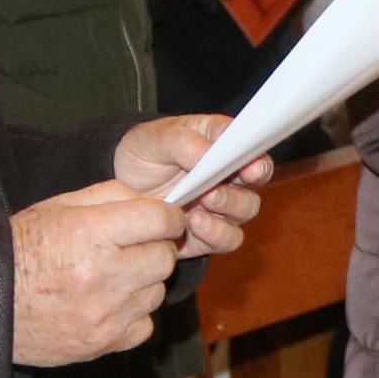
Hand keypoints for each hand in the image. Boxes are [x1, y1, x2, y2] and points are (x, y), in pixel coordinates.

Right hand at [9, 179, 182, 365]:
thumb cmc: (21, 249)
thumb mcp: (59, 207)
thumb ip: (111, 196)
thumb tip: (155, 202)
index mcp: (91, 232)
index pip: (160, 220)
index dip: (168, 218)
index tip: (165, 220)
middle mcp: (103, 273)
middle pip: (165, 258)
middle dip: (155, 249)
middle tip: (135, 249)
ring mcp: (105, 312)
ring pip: (156, 292)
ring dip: (143, 283)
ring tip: (112, 278)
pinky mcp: (103, 342)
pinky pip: (144, 325)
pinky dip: (132, 315)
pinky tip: (108, 305)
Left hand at [114, 114, 266, 255]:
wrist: (121, 192)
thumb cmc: (143, 156)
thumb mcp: (150, 139)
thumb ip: (180, 141)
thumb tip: (205, 154)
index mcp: (220, 141)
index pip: (251, 142)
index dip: (255, 153)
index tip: (250, 164)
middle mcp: (229, 172)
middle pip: (257, 177)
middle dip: (242, 184)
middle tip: (214, 190)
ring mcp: (223, 204)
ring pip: (247, 209)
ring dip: (228, 209)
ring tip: (200, 207)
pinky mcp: (213, 233)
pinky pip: (229, 238)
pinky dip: (216, 234)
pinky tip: (194, 225)